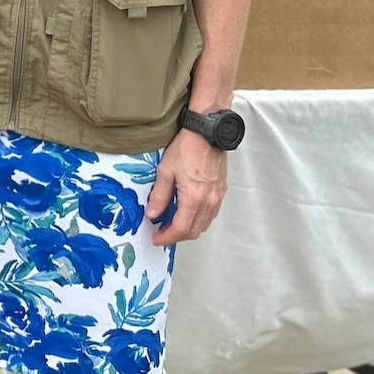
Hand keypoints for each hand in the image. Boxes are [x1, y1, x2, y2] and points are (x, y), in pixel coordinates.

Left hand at [149, 128, 227, 244]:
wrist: (207, 133)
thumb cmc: (186, 149)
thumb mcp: (165, 171)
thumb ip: (159, 196)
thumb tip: (152, 214)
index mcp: (194, 199)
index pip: (180, 229)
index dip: (167, 237)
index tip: (156, 239)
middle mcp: (209, 202)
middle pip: (194, 231)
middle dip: (177, 236)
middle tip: (161, 233)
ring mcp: (217, 197)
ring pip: (204, 224)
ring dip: (188, 229)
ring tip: (171, 223)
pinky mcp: (221, 191)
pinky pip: (210, 214)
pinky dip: (198, 219)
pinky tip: (187, 212)